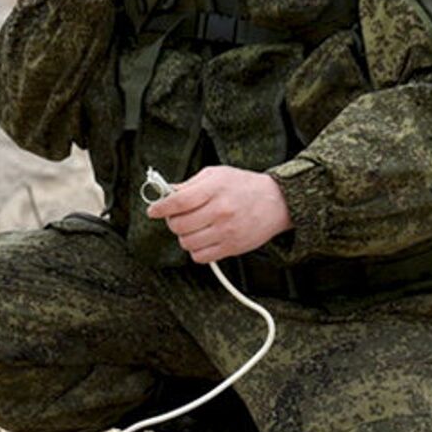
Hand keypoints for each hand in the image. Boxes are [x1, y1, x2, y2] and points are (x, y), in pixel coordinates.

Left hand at [144, 166, 290, 263]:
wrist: (277, 202)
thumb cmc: (244, 186)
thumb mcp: (216, 174)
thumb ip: (190, 184)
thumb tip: (166, 193)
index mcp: (215, 189)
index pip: (179, 201)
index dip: (161, 207)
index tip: (153, 210)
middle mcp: (221, 211)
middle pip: (180, 225)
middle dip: (172, 221)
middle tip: (178, 216)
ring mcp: (227, 232)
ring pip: (187, 243)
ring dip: (184, 236)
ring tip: (193, 227)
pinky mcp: (232, 248)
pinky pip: (200, 257)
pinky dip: (196, 250)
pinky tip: (203, 238)